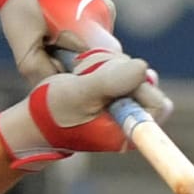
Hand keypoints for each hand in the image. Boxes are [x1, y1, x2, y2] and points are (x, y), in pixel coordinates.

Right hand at [0, 49, 170, 169]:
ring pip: (132, 70)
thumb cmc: (52, 111)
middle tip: (84, 76)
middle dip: (115, 69)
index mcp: (127, 130)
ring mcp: (124, 105)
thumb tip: (143, 68)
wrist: (35, 117)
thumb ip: (110, 81)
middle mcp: (130, 119)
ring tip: (80, 75)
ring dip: (105, 64)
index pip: (157, 103)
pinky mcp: (116, 92)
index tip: (108, 82)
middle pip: (145, 80)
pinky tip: (84, 72)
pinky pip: (122, 68)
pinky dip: (103, 63)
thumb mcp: (78, 93)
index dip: (136, 85)